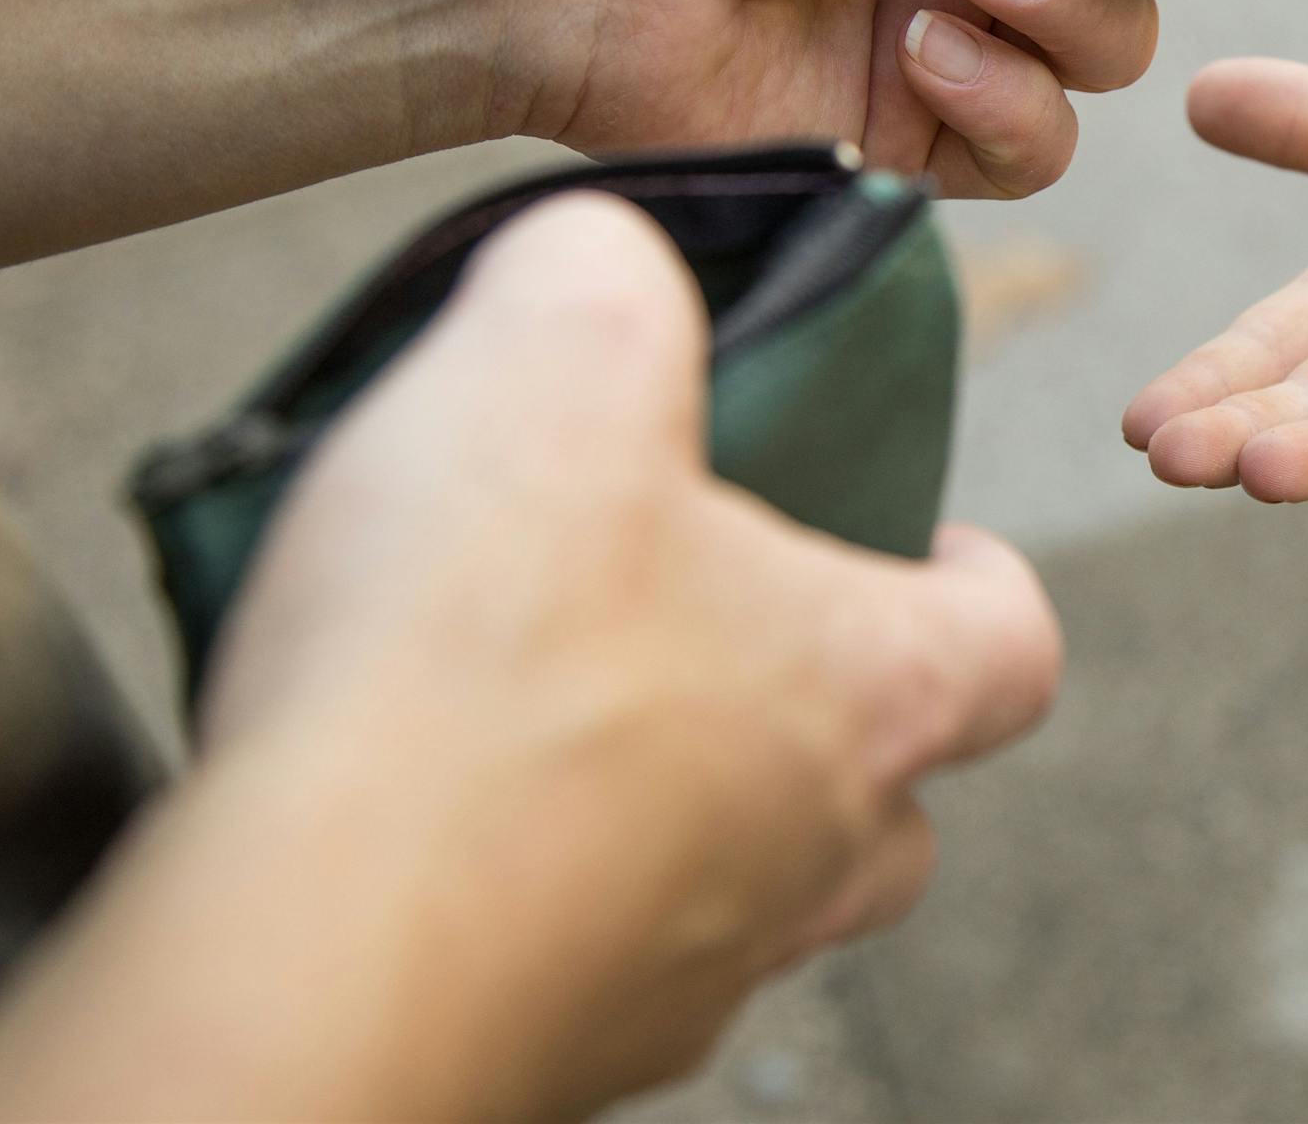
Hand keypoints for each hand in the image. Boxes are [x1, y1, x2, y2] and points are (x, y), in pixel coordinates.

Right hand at [198, 193, 1060, 1117]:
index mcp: (859, 694)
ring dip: (684, 784)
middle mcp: (801, 860)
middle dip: (828, 690)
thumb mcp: (557, 360)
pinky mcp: (545, 1044)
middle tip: (719, 609)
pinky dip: (543, 867)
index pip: (1013, 644)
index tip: (926, 534)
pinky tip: (431, 789)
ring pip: (746, 881)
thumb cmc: (461, 677)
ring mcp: (678, 975)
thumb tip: (603, 262)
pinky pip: (587, 943)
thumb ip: (611, 270)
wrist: (294, 966)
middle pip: (890, 788)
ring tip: (555, 688)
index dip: (984, 574)